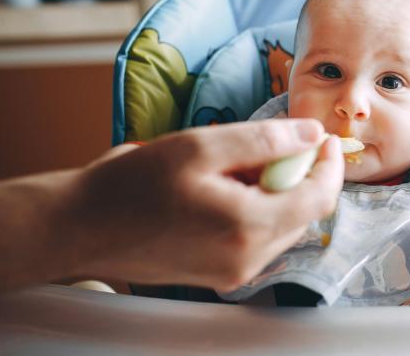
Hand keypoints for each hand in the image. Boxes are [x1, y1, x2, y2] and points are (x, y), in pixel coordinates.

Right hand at [69, 119, 343, 290]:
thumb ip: (263, 140)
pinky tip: (221, 190)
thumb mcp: (199, 146)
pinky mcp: (220, 275)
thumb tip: (310, 134)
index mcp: (248, 227)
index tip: (324, 137)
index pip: (319, 198)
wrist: (80, 228)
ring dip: (273, 192)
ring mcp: (234, 272)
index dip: (329, 164)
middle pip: (303, 212)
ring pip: (281, 225)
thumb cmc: (131, 185)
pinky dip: (254, 209)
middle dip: (296, 174)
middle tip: (266, 145)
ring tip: (233, 167)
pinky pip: (257, 237)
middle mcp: (248, 259)